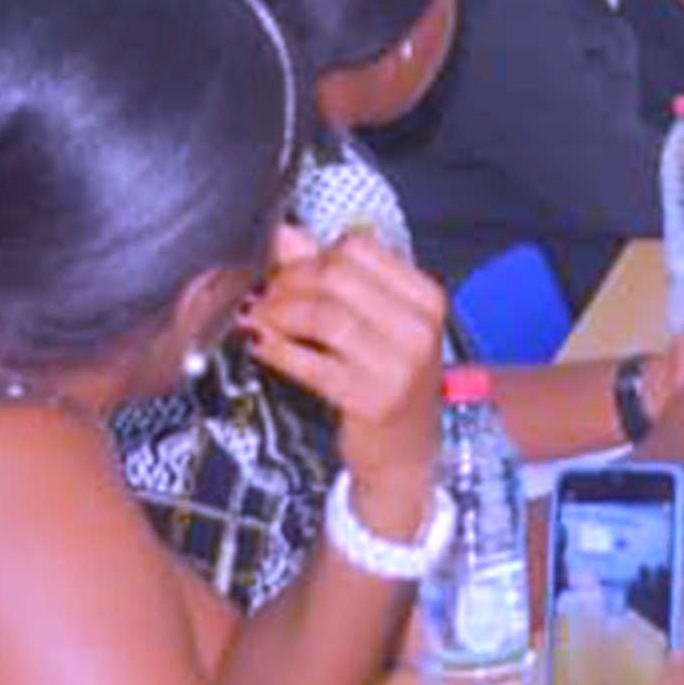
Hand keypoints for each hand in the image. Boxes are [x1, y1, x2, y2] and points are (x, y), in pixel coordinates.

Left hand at [239, 232, 448, 515]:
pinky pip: (312, 363)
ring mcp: (400, 366)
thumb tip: (284, 233)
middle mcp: (420, 328)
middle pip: (338, 277)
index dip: (311, 255)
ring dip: (278, 313)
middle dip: (288, 282)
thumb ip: (330, 274)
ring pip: (324, 316)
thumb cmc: (387, 378)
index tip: (285, 272)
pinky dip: (277, 349)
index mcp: (426, 297)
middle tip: (263, 296)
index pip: (359, 250)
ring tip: (257, 318)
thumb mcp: (371, 322)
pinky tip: (259, 344)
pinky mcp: (371, 399)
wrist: (406, 451)